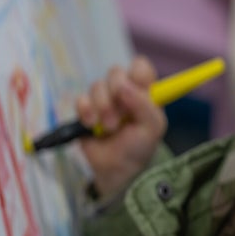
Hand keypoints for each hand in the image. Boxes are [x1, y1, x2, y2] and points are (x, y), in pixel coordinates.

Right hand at [75, 56, 166, 196]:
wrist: (118, 169)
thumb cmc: (140, 145)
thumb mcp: (153, 127)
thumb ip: (144, 104)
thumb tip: (124, 86)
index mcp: (145, 91)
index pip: (140, 66)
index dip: (136, 74)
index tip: (137, 90)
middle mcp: (124, 90)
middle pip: (115, 72)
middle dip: (116, 94)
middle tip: (121, 115)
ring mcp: (104, 99)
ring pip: (97, 86)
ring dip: (103, 108)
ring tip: (110, 128)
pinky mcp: (86, 109)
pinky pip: (81, 99)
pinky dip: (87, 113)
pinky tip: (93, 126)